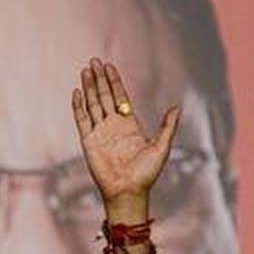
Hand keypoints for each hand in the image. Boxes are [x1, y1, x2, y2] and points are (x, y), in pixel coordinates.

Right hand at [72, 58, 179, 212]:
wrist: (128, 191)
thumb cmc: (147, 174)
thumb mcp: (162, 147)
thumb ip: (167, 126)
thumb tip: (176, 107)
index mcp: (129, 125)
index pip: (119, 97)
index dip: (114, 81)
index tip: (109, 67)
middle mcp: (113, 126)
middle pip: (104, 96)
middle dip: (99, 79)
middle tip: (94, 61)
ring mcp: (100, 132)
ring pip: (92, 104)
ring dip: (89, 87)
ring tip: (85, 71)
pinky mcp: (89, 141)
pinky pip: (81, 120)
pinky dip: (78, 106)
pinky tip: (77, 92)